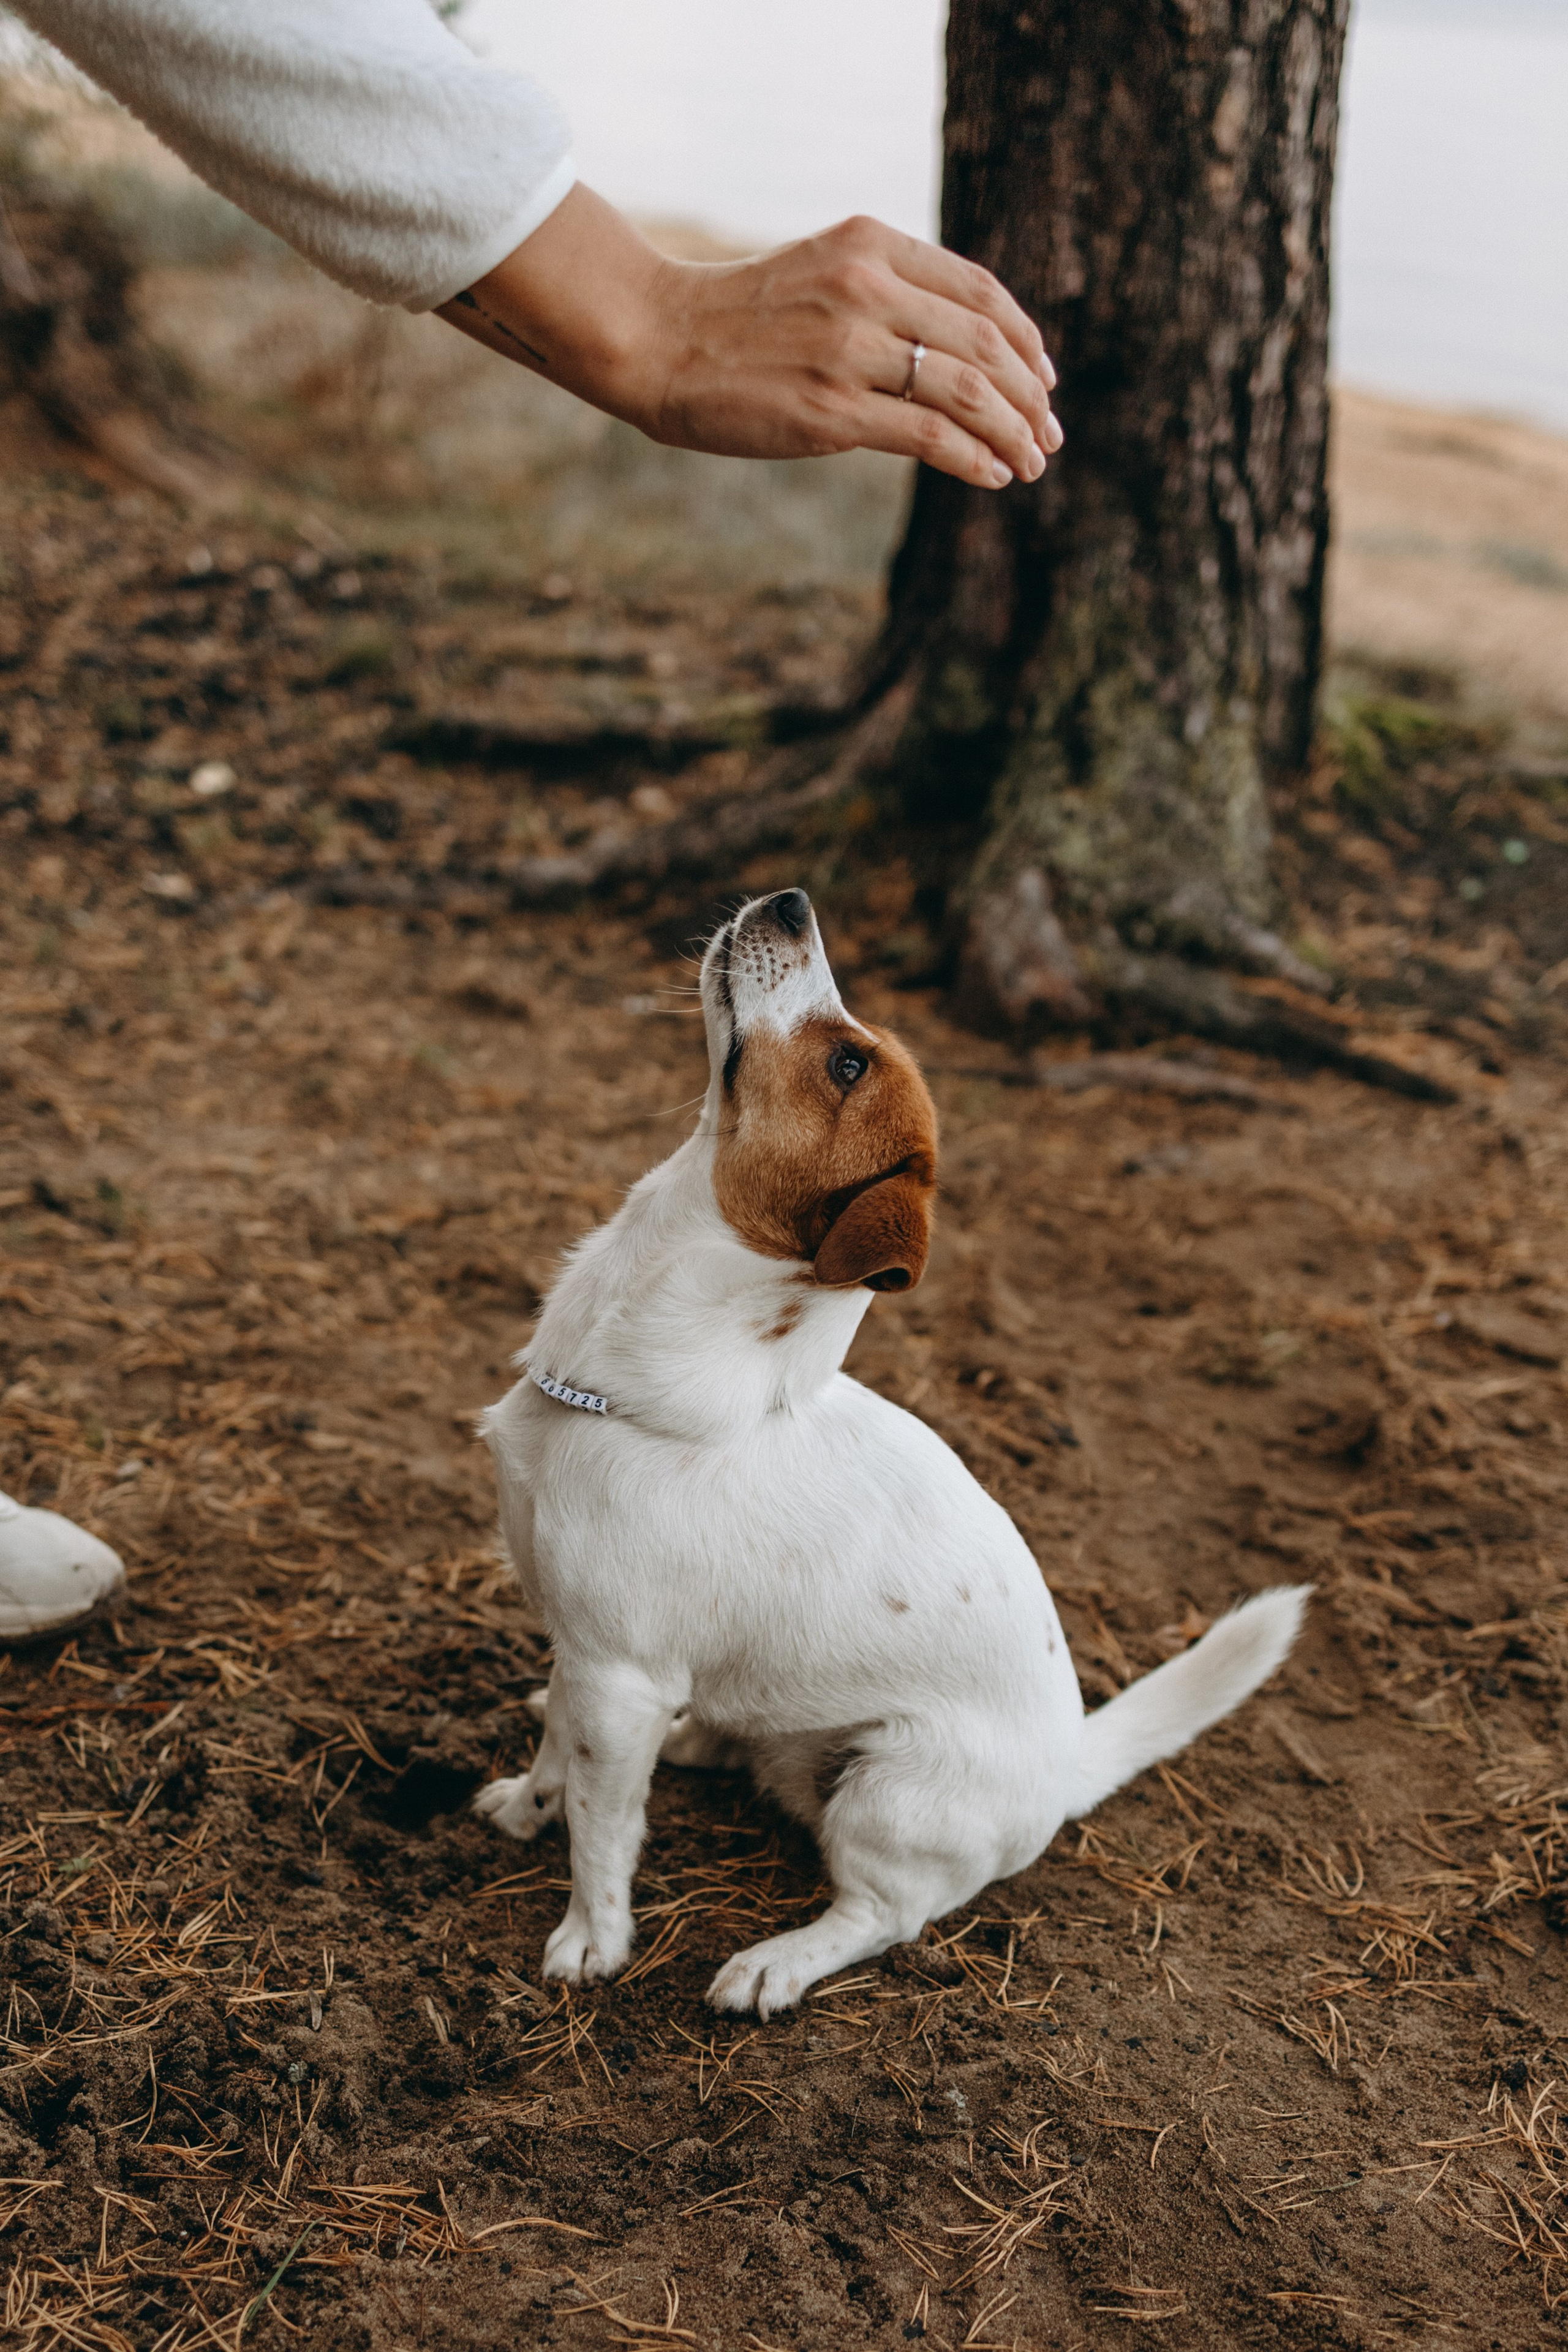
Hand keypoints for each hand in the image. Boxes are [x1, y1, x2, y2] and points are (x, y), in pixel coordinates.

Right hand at [437, 185, 1061, 490]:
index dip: (1026, 340)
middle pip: (987, 343)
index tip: (1044, 379)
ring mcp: (850, 350)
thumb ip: (885, 296)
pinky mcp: (832, 411)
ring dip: (1015, 433)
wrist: (655, 339)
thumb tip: (954, 352)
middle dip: (1033, 396)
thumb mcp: (820, 278)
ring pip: (969, 390)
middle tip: (1051, 434)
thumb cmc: (736, 321)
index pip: (980, 292)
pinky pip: (931, 434)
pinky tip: (994, 475)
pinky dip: (976, 458)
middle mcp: (868, 288)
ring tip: (1032, 463)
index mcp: (870, 246)